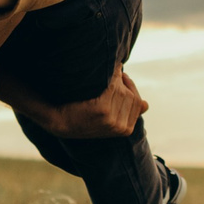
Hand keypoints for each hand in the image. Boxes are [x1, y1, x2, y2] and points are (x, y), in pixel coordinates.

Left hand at [0, 68, 148, 138]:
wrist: (57, 120)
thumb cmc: (81, 117)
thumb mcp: (107, 120)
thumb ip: (127, 111)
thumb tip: (146, 105)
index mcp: (125, 130)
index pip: (139, 103)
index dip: (131, 89)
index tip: (121, 80)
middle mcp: (120, 126)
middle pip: (132, 95)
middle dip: (124, 82)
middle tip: (113, 74)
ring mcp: (111, 118)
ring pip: (122, 89)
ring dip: (115, 77)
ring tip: (105, 74)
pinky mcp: (102, 109)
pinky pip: (112, 84)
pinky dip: (109, 75)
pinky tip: (99, 73)